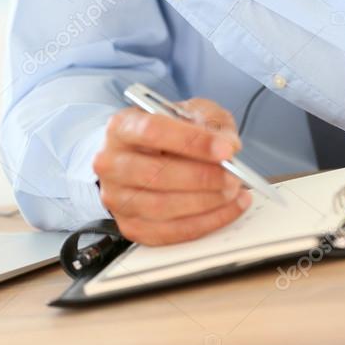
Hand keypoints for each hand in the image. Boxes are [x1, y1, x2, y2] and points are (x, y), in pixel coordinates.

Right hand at [92, 97, 252, 245]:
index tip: (225, 149)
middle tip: (233, 176)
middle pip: (155, 174)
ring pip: (161, 207)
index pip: (153, 131)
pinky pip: (169, 232)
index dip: (192, 142)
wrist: (147, 153)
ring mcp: (117, 198)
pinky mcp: (130, 226)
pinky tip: (226, 210)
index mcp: (122, 127)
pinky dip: (204, 223)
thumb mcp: (193, 112)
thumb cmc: (170, 131)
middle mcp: (112, 163)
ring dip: (205, 202)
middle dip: (202, 177)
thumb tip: (229, 145)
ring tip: (233, 192)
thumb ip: (212, 123)